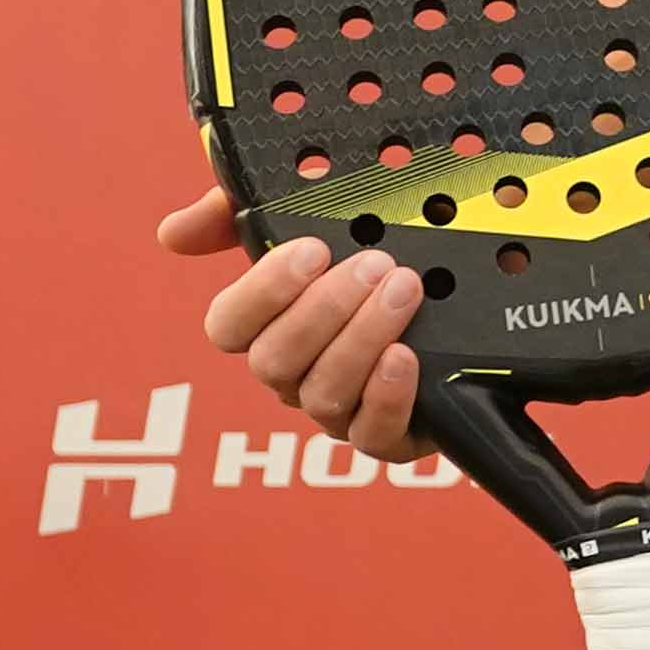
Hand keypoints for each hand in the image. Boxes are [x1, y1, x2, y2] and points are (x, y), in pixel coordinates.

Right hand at [156, 129, 434, 458]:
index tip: (310, 249)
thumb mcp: (317, 212)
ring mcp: (340, 409)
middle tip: (375, 265)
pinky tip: (404, 358)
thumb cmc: (379, 252)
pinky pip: (373, 437)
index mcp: (270, 325)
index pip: (228, 326)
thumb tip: (173, 233)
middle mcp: (296, 373)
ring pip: (323, 395)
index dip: (262, 292)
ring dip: (362, 340)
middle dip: (324, 310)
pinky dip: (386, 398)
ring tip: (404, 291)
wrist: (476, 293)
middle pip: (275, 361)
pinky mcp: (390, 436)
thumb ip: (242, 212)